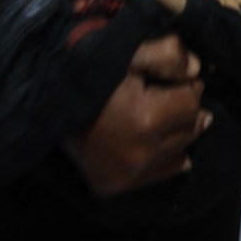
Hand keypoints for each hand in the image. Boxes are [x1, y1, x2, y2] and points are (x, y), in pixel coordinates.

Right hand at [67, 35, 208, 196]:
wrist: (42, 103)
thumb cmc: (87, 71)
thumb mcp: (127, 53)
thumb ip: (166, 55)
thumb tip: (198, 70)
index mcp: (145, 119)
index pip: (192, 101)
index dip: (188, 84)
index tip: (177, 76)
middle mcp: (141, 155)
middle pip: (189, 129)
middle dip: (186, 108)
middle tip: (173, 92)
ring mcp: (129, 176)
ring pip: (180, 153)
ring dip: (179, 132)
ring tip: (167, 115)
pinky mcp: (116, 187)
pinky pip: (161, 174)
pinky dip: (167, 157)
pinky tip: (160, 142)